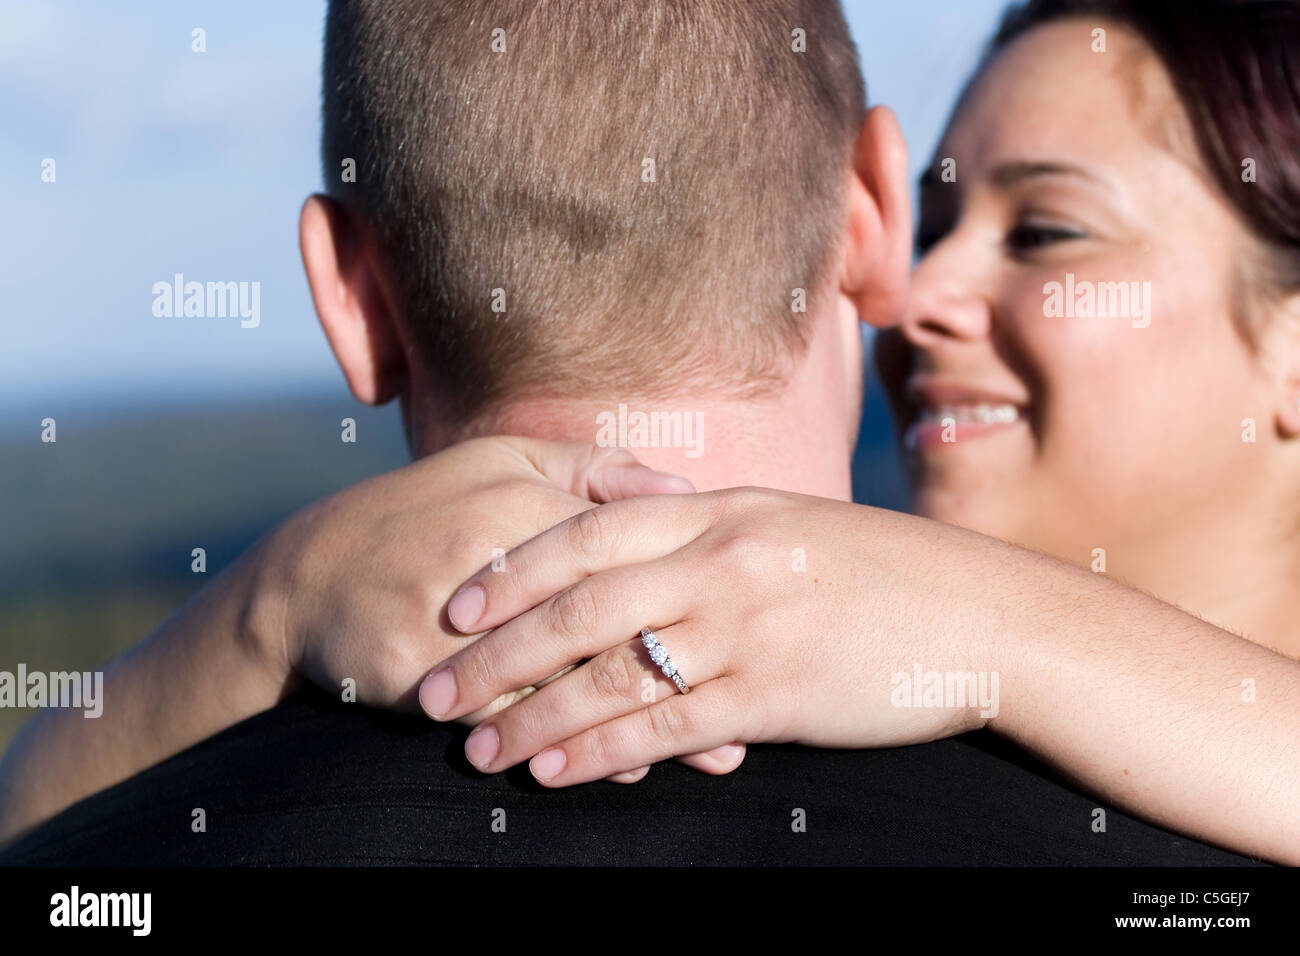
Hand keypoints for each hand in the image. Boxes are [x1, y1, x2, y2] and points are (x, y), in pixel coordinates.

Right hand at [247, 436, 746, 779]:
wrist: (308, 576)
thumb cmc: (424, 511)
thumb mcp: (500, 462)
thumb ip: (594, 468)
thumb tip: (684, 484)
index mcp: (517, 503)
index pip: (618, 554)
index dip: (685, 595)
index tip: (748, 627)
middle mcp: (487, 563)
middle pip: (597, 627)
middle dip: (674, 675)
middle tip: (743, 718)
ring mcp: (447, 626)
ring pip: (556, 684)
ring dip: (633, 726)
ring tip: (704, 756)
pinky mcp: (416, 677)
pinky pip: (505, 721)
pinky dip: (563, 746)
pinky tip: (615, 766)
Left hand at [421, 488, 999, 785]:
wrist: (977, 614)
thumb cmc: (879, 570)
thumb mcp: (786, 523)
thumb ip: (707, 529)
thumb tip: (634, 542)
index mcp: (718, 509)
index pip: (586, 531)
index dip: (511, 570)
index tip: (458, 603)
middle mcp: (718, 562)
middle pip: (577, 608)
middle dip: (495, 653)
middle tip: (434, 689)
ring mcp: (743, 628)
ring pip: (609, 675)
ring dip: (533, 717)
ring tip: (476, 749)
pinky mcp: (771, 694)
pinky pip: (665, 726)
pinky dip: (601, 751)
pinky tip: (555, 772)